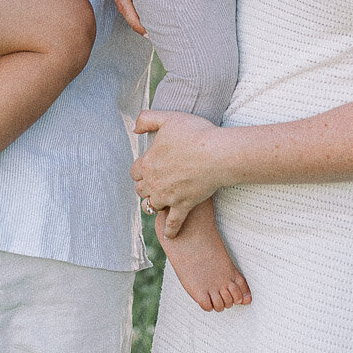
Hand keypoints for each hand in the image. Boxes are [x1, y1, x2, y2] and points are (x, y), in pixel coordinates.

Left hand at [131, 110, 222, 237]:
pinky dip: (170, 230)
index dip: (140, 170)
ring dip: (154, 204)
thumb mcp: (168, 117)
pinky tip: (170, 235)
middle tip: (153, 185)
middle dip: (145, 187)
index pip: (134, 172)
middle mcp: (154, 182)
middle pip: (141, 190)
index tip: (147, 169)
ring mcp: (168, 196)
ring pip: (152, 206)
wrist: (218, 153)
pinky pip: (173, 223)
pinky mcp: (184, 206)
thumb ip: (147, 119)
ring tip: (159, 203)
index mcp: (148, 162)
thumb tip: (134, 128)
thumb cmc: (195, 133)